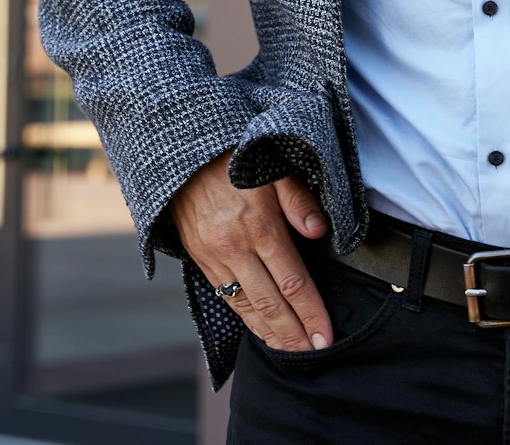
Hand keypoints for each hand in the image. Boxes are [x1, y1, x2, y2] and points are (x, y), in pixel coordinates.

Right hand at [169, 149, 333, 350]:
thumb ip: (299, 202)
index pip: (293, 283)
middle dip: (295, 334)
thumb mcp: (274, 169)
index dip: (312, 313)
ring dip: (270, 333)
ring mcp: (215, 257)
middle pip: (271, 304)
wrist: (182, 157)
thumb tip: (320, 232)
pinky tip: (260, 329)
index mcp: (260, 227)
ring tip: (291, 350)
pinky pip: (226, 297)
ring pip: (247, 306)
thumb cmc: (236, 160)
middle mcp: (236, 248)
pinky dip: (246, 318)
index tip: (327, 335)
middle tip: (316, 353)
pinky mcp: (200, 259)